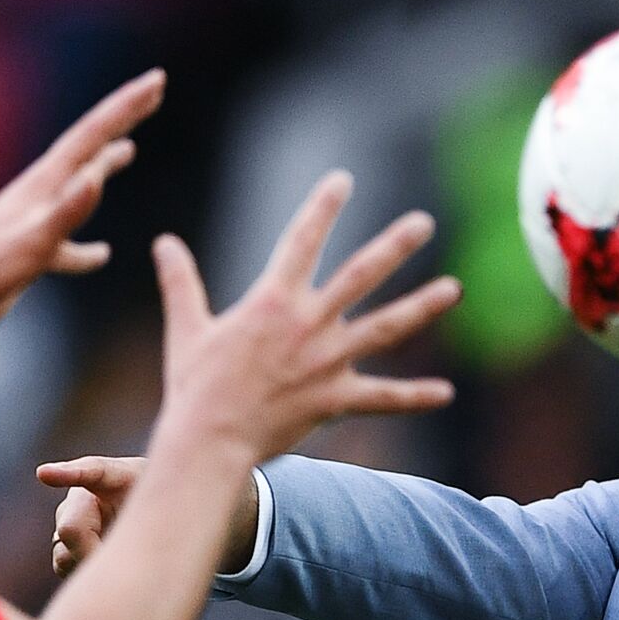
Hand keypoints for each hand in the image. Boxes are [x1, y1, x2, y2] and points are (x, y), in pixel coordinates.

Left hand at [0, 68, 165, 330]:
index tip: (157, 80)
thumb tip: (96, 176)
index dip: (127, 106)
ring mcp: (38, 220)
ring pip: (81, 184)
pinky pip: (69, 240)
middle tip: (152, 92)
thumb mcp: (34, 242)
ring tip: (130, 151)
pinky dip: (88, 246)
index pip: (93, 134)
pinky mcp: (33, 250)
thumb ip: (66, 210)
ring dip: (106, 164)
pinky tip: (101, 254)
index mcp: (46, 184)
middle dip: (122, 118)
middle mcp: (43, 193)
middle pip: (90, 145)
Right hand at [42, 170, 458, 576]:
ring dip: (421, 307)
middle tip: (424, 223)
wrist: (208, 440)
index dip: (322, 207)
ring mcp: (326, 361)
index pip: (301, 240)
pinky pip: (383, 398)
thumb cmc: (194, 386)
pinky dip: (415, 396)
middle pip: (360, 275)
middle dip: (393, 247)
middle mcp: (307, 323)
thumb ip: (180, 282)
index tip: (343, 179)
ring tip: (454, 289)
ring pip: (384, 328)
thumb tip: (163, 243)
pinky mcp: (335, 399)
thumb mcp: (186, 328)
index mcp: (271, 300)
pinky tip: (446, 392)